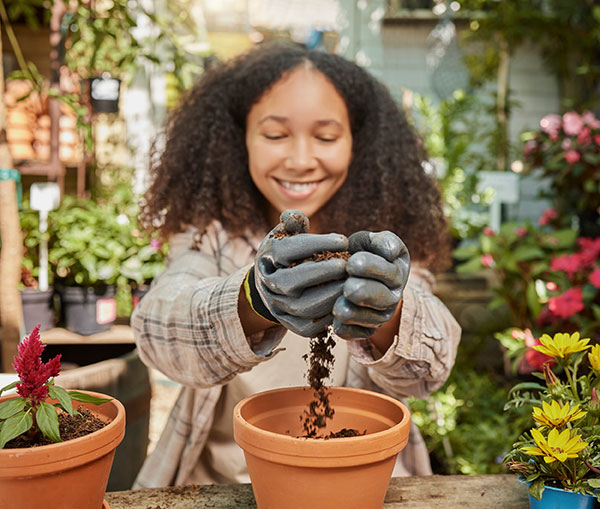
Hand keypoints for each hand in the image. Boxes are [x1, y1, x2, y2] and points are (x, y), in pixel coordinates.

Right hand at [248, 210, 348, 336]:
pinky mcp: (292, 326)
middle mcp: (270, 286)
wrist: (274, 287)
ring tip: (351, 282)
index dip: (316, 244)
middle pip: (292, 282)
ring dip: (331, 294)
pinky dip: (330, 315)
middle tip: (348, 264)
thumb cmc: (288, 255)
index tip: (343, 240)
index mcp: (266, 260)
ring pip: (304, 307)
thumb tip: (293, 215)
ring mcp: (279, 308)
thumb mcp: (286, 235)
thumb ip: (293, 223)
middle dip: (323, 272)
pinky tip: (346, 300)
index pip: (286, 251)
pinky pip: (311, 326)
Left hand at [332, 230, 409, 338]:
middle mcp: (393, 296)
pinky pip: (358, 333)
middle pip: (383, 298)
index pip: (389, 272)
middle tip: (348, 287)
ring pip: (371, 319)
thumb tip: (389, 251)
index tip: (351, 263)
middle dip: (365, 293)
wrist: (353, 273)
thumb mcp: (372, 241)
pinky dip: (347, 329)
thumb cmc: (363, 252)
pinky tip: (334, 321)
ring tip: (338, 307)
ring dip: (355, 314)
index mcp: (397, 271)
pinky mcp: (366, 329)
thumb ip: (381, 241)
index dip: (371, 268)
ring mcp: (381, 314)